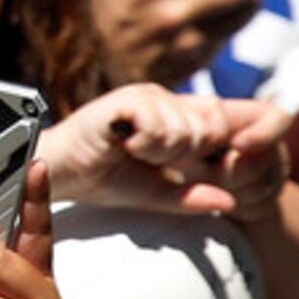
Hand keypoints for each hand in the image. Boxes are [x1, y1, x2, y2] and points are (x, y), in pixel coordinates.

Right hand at [39, 84, 289, 218]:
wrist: (60, 172)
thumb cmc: (103, 179)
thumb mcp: (158, 195)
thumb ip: (193, 197)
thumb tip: (230, 203)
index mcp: (178, 116)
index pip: (230, 118)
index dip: (237, 140)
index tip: (221, 168)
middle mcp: (166, 99)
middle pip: (216, 123)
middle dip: (196, 154)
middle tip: (161, 162)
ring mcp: (148, 95)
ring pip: (191, 127)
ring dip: (167, 152)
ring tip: (138, 153)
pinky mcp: (128, 98)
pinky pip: (162, 124)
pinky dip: (149, 144)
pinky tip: (127, 146)